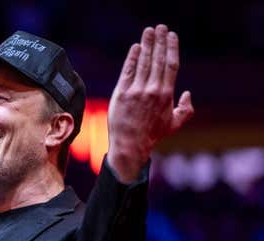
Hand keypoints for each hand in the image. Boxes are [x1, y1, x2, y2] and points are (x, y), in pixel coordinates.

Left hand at [107, 24, 194, 182]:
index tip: (172, 36)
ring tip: (149, 31)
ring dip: (147, 44)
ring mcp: (136, 91)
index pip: (171, 65)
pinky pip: (128, 71)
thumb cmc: (152, 135)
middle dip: (160, 41)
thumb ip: (186, 109)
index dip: (171, 48)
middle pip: (158, 59)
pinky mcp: (122, 93)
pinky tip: (136, 48)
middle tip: (160, 27)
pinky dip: (132, 58)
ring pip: (144, 62)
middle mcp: (152, 90)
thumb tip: (187, 93)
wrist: (130, 145)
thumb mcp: (175, 124)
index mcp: (166, 94)